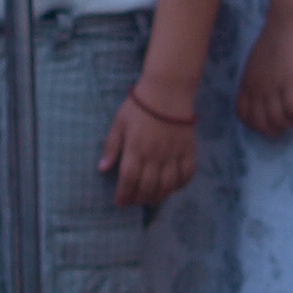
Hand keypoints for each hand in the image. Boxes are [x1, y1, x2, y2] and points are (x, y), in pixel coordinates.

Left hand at [97, 91, 196, 207]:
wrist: (167, 90)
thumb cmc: (139, 106)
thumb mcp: (119, 123)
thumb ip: (112, 146)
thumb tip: (103, 169)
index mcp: (136, 149)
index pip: (129, 179)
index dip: (124, 195)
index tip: (120, 203)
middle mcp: (155, 155)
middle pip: (148, 187)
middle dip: (139, 199)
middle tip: (134, 201)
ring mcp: (174, 154)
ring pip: (168, 185)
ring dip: (158, 197)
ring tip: (151, 198)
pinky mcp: (189, 150)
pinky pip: (187, 174)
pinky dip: (181, 185)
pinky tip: (173, 187)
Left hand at [238, 12, 292, 137]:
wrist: (287, 20)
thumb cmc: (276, 38)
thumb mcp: (258, 62)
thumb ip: (259, 79)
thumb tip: (266, 94)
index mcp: (248, 82)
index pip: (243, 114)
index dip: (255, 124)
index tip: (270, 121)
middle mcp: (257, 87)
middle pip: (260, 123)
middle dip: (274, 129)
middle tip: (288, 122)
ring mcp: (273, 85)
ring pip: (277, 120)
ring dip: (290, 123)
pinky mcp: (291, 81)